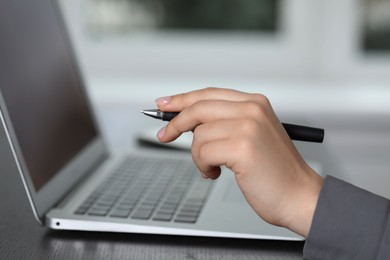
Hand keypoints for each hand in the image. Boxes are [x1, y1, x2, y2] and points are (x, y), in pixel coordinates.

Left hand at [155, 87, 322, 236]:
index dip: (182, 99)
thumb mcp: (251, 136)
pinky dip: (203, 167)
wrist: (299, 196)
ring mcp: (247, 126)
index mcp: (255, 103)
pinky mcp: (241, 146)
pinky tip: (216, 173)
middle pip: (199, 108)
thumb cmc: (274, 171)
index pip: (209, 94)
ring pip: (199, 135)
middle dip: (176, 123)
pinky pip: (202, 152)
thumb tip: (187, 121)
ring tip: (212, 167)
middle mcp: (252, 109)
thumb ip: (225, 123)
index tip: (164, 105)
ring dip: (198, 156)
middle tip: (164, 135)